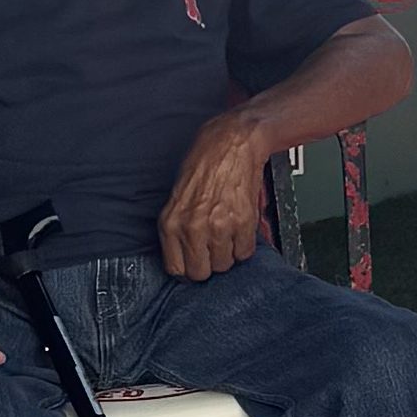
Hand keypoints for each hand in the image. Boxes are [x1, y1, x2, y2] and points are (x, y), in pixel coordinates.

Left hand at [157, 105, 270, 279]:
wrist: (231, 143)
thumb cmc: (204, 165)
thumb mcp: (177, 199)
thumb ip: (178, 230)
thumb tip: (185, 258)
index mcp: (171, 223)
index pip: (177, 270)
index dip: (188, 268)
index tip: (195, 261)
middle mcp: (192, 228)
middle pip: (202, 273)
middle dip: (209, 264)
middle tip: (213, 248)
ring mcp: (218, 227)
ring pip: (225, 265)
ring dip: (228, 253)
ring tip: (227, 233)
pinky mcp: (243, 223)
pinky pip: (244, 253)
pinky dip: (244, 245)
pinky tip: (239, 228)